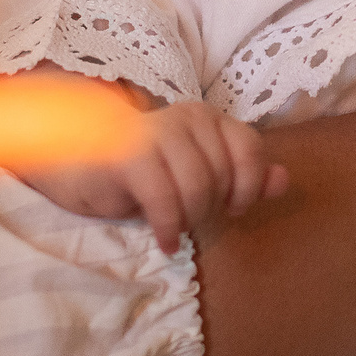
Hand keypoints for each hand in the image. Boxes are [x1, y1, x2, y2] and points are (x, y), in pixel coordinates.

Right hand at [19, 98, 286, 252]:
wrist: (71, 163)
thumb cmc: (137, 174)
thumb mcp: (196, 178)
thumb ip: (241, 178)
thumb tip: (283, 181)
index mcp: (209, 118)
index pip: (250, 150)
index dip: (247, 187)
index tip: (230, 208)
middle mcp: (187, 115)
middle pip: (224, 175)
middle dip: (211, 209)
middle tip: (190, 219)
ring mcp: (157, 130)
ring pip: (199, 187)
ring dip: (189, 219)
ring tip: (174, 227)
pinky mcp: (129, 153)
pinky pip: (166, 198)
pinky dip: (169, 226)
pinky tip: (164, 240)